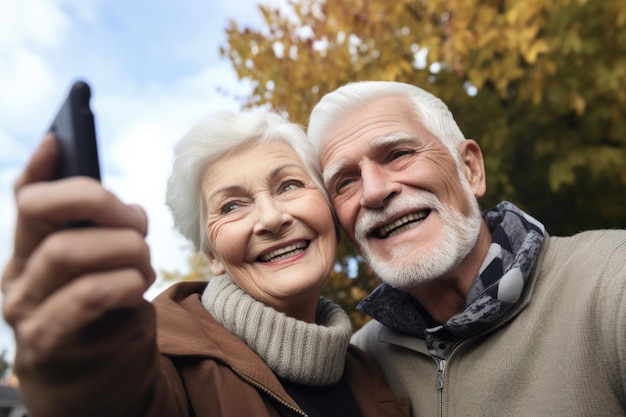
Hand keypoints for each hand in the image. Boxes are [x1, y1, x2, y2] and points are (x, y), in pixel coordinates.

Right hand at [1, 135, 155, 362]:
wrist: (95, 385)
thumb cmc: (103, 318)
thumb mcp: (100, 271)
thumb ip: (100, 238)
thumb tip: (121, 207)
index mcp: (29, 251)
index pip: (25, 201)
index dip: (39, 168)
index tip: (59, 140)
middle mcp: (18, 276)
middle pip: (42, 214)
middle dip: (101, 203)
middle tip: (136, 222)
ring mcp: (27, 309)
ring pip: (69, 251)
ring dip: (123, 249)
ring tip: (143, 263)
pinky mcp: (49, 341)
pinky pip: (89, 293)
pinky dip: (124, 282)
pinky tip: (137, 288)